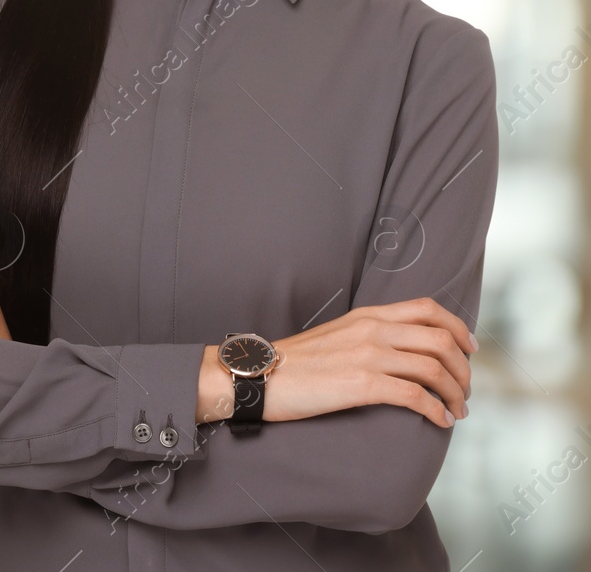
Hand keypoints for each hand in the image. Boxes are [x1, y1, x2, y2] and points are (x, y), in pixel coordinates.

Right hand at [204, 297, 476, 428]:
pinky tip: (440, 420)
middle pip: (440, 339)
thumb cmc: (293, 364)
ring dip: (455, 392)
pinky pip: (414, 396)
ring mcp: (366, 355)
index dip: (458, 327)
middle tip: (464, 390)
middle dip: (463, 368)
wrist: (258, 376)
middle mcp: (371, 330)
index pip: (427, 308)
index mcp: (366, 316)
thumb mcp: (335, 336)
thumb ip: (368, 337)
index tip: (469, 349)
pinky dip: (436, 410)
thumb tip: (401, 354)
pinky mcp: (360, 384)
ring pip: (434, 368)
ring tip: (457, 409)